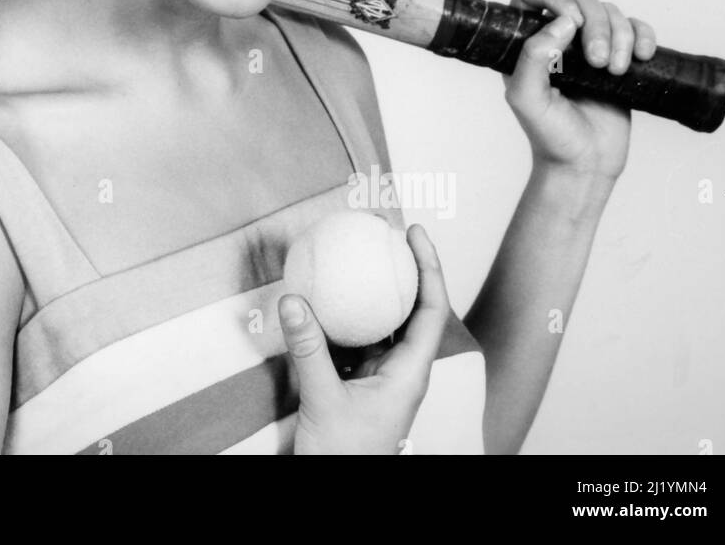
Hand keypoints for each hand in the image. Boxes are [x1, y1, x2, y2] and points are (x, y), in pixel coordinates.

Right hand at [279, 224, 448, 454]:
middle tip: (383, 234)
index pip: (431, 310)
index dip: (429, 267)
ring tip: (357, 256)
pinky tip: (323, 297)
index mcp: (410, 373)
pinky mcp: (357, 384)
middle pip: (412, 309)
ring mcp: (380, 377)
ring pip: (382, 324)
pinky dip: (343, 316)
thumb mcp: (324, 400)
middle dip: (403, 270)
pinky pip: (354, 340)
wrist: (335, 492)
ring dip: (372, 292)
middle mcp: (401, 370)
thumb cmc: (345, 457)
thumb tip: (293, 299)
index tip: (415, 232)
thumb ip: (309, 349)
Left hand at [501, 0, 657, 179]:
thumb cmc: (549, 134)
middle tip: (597, 61)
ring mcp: (590, 44)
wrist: (584, 164)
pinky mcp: (621, 56)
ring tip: (616, 70)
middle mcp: (557, 36)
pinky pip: (637, 26)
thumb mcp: (526, 98)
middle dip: (596, 24)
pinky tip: (641, 58)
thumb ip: (532, 57)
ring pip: (610, 10)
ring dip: (620, 35)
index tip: (571, 21)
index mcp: (526, 39)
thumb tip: (560, 22)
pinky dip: (644, 35)